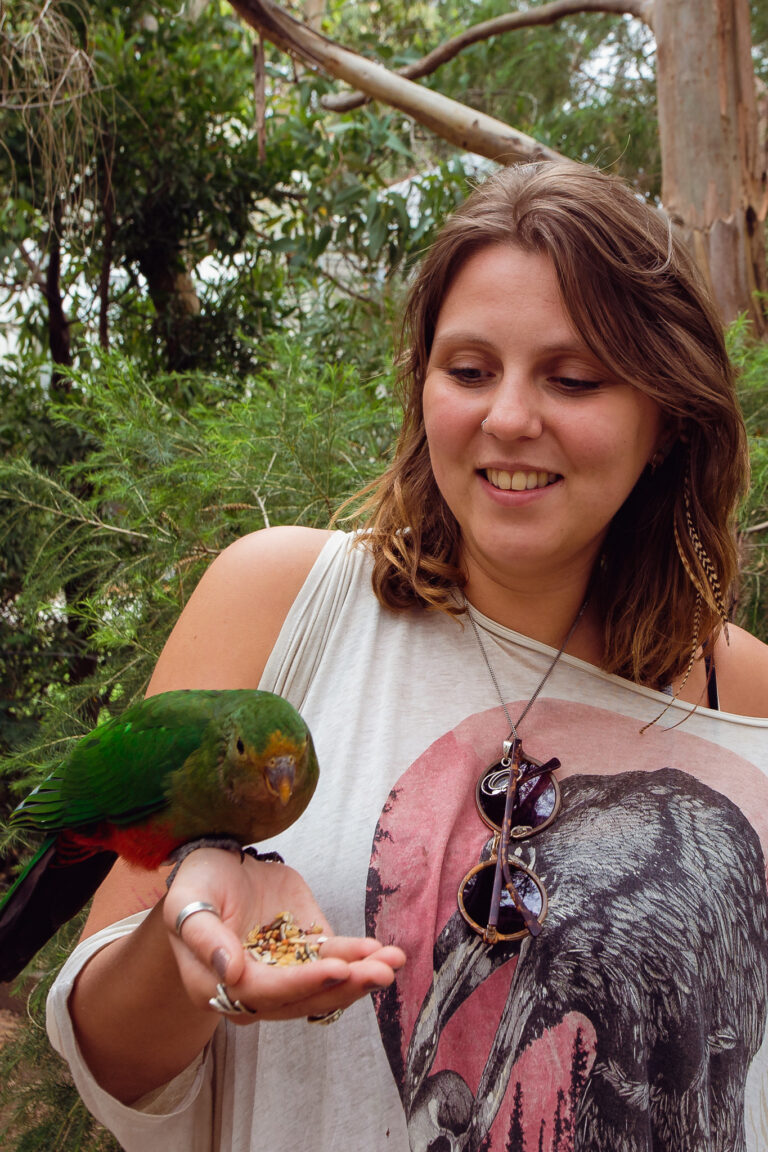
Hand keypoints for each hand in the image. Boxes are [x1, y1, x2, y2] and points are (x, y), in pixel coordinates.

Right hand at [163, 848, 404, 1024]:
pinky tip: (383, 951)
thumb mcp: (187, 903)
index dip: (303, 982)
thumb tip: (231, 972)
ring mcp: (284, 971)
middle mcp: (255, 990)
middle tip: (381, 972)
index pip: (266, 993)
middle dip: (346, 986)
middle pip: (303, 997)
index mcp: (218, 986)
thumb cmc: (195, 884)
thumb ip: (205, 938)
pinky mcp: (304, 950)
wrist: (217, 865)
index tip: (337, 969)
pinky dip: (359, 957)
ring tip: (393, 962)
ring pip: (325, 985)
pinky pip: (334, 959)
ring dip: (362, 975)